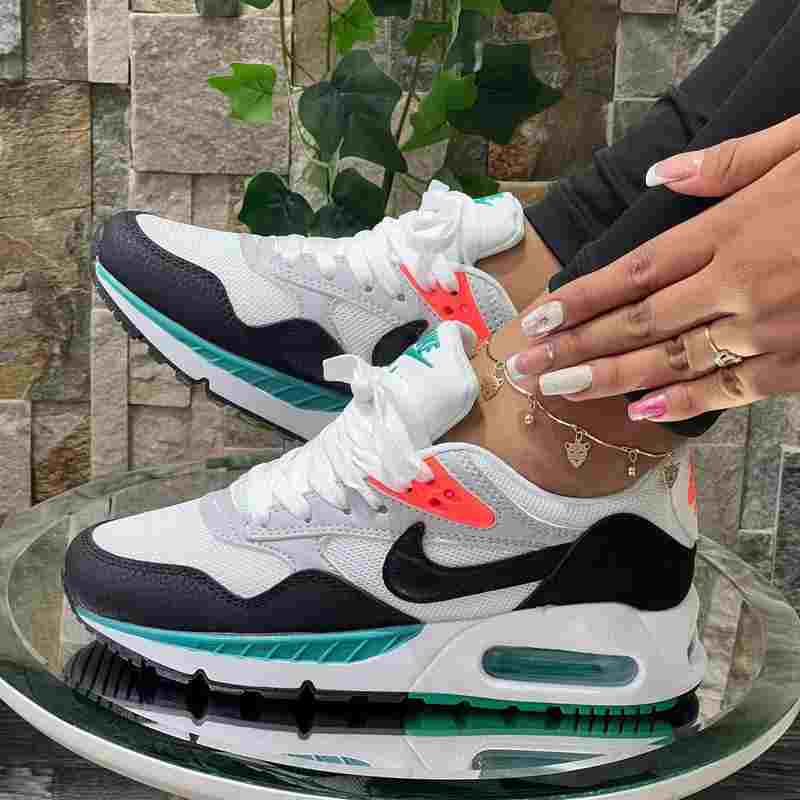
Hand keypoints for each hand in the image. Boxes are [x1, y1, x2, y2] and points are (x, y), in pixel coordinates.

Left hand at [508, 114, 799, 422]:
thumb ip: (730, 162)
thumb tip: (664, 173)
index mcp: (733, 230)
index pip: (633, 272)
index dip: (579, 298)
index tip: (537, 317)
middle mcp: (739, 285)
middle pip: (637, 323)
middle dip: (575, 347)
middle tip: (526, 367)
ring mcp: (768, 329)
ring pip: (671, 360)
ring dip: (609, 379)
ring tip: (559, 392)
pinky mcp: (798, 363)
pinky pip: (731, 389)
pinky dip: (684, 402)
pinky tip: (641, 412)